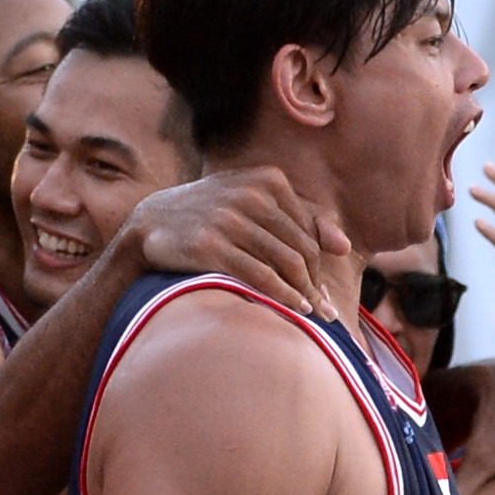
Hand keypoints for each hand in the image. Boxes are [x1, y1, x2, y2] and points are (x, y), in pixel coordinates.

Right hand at [125, 166, 350, 318]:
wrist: (151, 223)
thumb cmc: (210, 216)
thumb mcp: (252, 203)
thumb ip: (298, 219)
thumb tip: (343, 247)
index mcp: (267, 179)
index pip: (308, 230)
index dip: (320, 265)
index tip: (323, 292)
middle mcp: (251, 195)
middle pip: (301, 248)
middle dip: (316, 284)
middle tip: (326, 313)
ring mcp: (230, 218)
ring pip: (286, 262)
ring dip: (305, 294)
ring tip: (313, 315)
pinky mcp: (211, 244)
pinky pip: (261, 275)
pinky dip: (284, 296)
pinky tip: (294, 309)